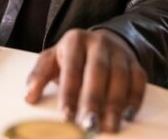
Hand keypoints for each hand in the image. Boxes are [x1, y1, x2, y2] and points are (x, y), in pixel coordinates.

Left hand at [25, 29, 146, 132]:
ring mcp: (119, 52)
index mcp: (74, 41)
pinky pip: (139, 80)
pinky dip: (135, 98)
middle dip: (94, 100)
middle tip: (90, 125)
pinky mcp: (135, 63)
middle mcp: (99, 43)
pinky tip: (127, 115)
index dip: (69, 92)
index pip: (72, 68)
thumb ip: (39, 75)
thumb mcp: (52, 59)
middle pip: (97, 71)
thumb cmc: (72, 55)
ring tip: (109, 127)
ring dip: (115, 104)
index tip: (66, 115)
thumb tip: (28, 97)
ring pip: (120, 77)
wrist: (101, 40)